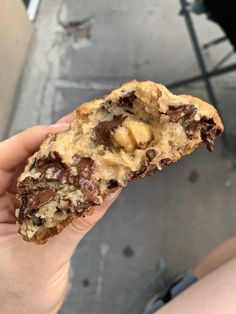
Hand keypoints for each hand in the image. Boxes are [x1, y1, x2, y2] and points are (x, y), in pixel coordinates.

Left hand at [0, 112, 120, 313]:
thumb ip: (76, 222)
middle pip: (23, 159)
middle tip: (76, 124)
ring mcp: (20, 205)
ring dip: (62, 155)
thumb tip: (106, 193)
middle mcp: (2, 200)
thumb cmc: (18, 294)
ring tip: (84, 137)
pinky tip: (88, 169)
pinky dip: (71, 178)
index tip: (55, 130)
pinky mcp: (37, 211)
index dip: (27, 141)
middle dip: (48, 140)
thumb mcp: (45, 257)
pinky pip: (54, 189)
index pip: (1, 160)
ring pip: (39, 171)